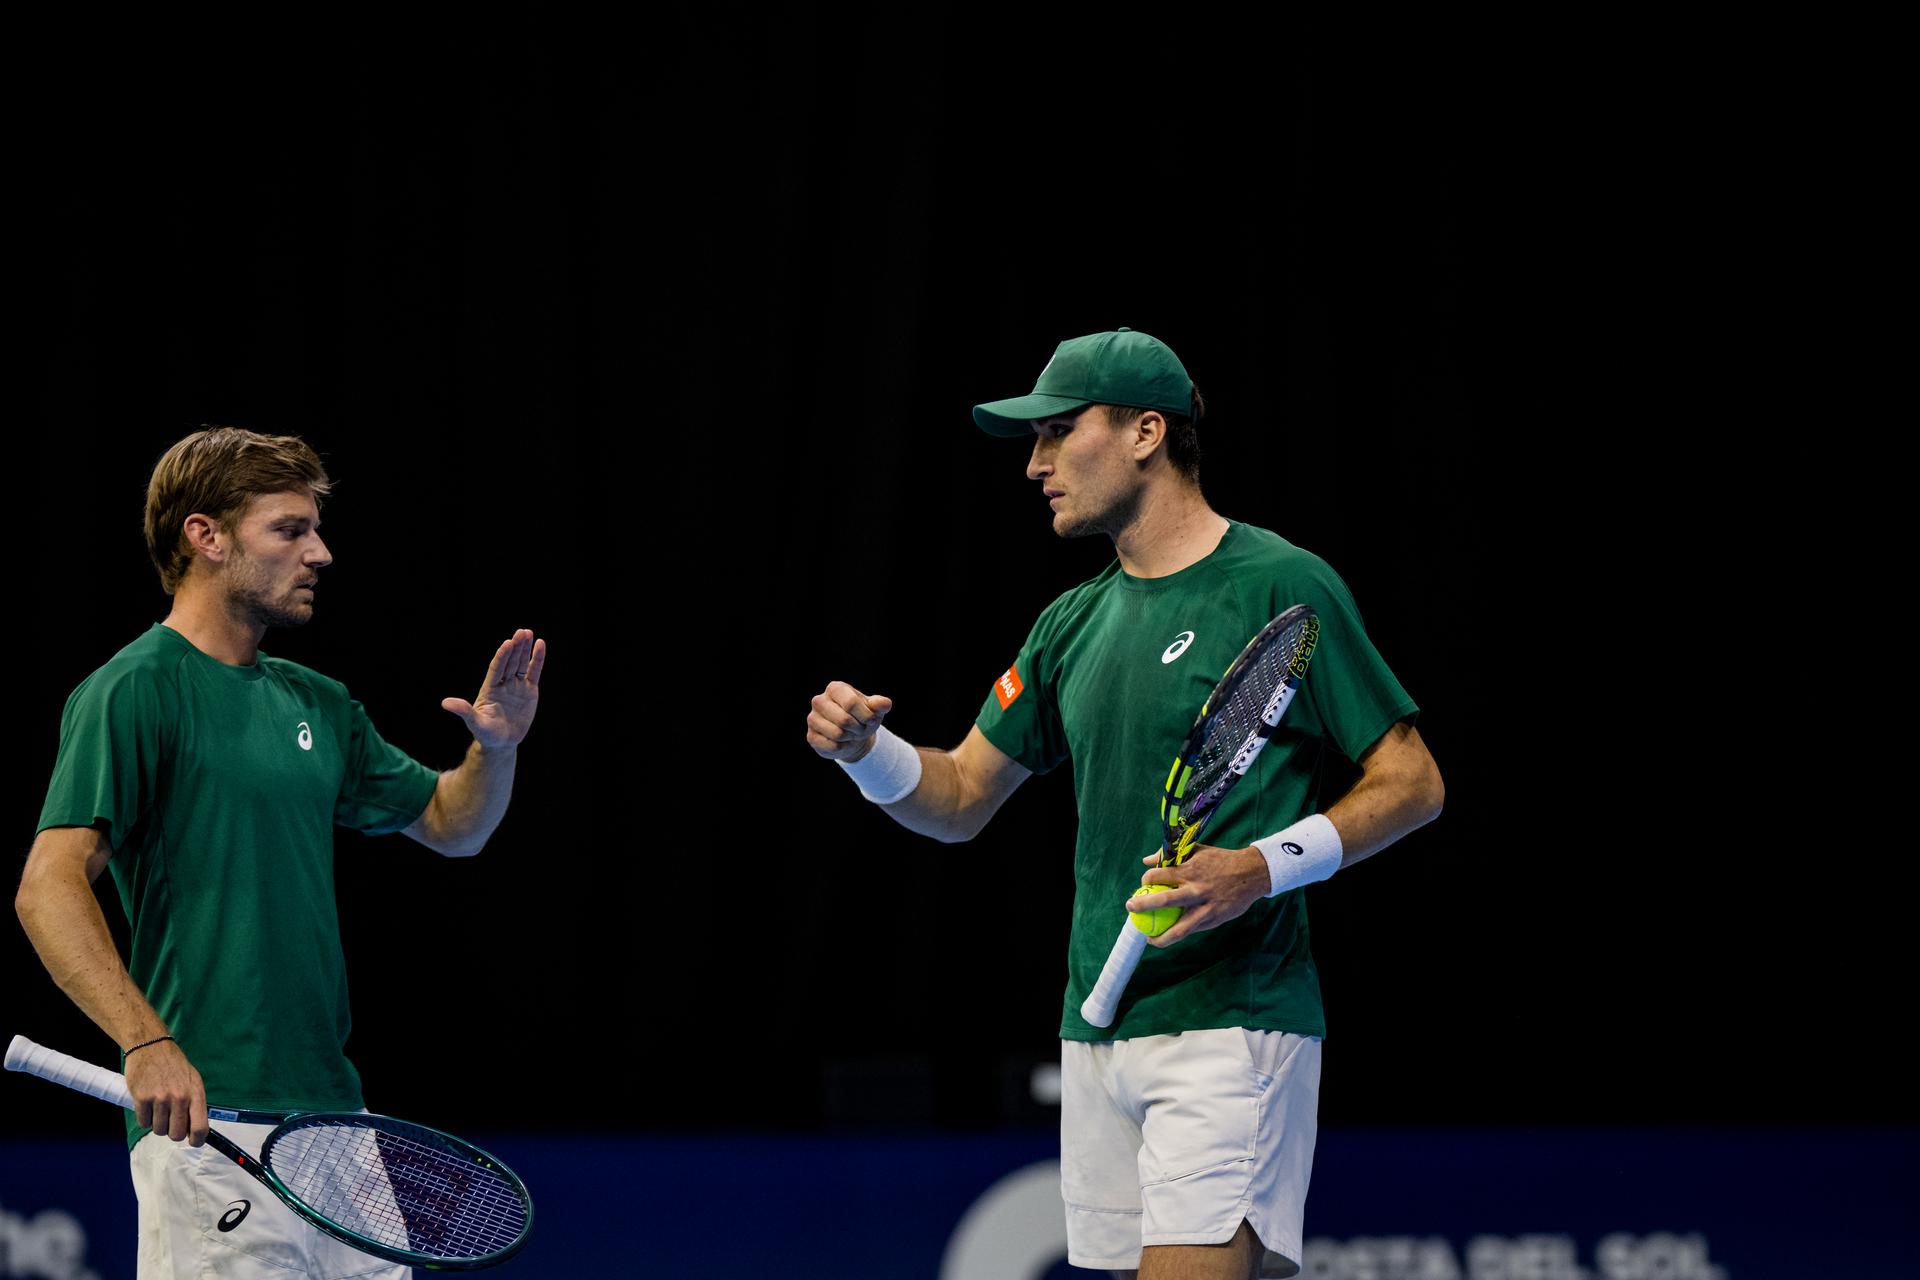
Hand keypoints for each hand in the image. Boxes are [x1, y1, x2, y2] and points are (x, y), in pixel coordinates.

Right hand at [126, 1039, 208, 1145]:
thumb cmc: (174, 1065)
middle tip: (169, 1120)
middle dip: (172, 1132)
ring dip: (157, 1124)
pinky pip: (143, 1123)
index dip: (196, 1141)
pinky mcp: (142, 1098)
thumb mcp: (193, 1081)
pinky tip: (147, 1104)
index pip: (200, 1127)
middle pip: (176, 1134)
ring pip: (158, 1131)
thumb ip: (195, 1104)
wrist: (151, 1047)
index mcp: (196, 1093)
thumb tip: (195, 1131)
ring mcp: (160, 1098)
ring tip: (158, 1108)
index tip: (192, 1142)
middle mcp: (180, 1097)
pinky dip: (144, 1118)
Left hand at [443, 630, 545, 749]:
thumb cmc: (486, 733)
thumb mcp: (475, 722)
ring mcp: (516, 685)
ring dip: (525, 649)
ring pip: (521, 663)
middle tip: (522, 632)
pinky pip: (534, 672)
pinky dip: (537, 659)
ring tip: (529, 633)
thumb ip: (464, 711)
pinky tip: (540, 645)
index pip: (496, 668)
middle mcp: (503, 683)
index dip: (502, 656)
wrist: (502, 742)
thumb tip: (445, 703)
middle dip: (515, 647)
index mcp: (489, 688)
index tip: (507, 643)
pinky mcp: (529, 690)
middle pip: (510, 662)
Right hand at [807, 682, 892, 761]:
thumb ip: (880, 705)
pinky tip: (842, 742)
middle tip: (860, 728)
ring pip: (837, 734)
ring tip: (851, 734)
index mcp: (835, 688)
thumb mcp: (874, 710)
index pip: (851, 703)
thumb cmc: (863, 717)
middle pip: (844, 720)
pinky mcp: (811, 737)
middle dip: (858, 728)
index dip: (866, 716)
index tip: (871, 719)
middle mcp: (819, 701)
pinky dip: (843, 748)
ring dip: (851, 738)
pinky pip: (832, 746)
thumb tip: (886, 704)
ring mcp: (812, 719)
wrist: (852, 735)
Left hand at [1124, 842, 1268, 946]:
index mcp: (1190, 870)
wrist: (1252, 873)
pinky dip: (1180, 933)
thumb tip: (1147, 861)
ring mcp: (1206, 908)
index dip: (1147, 879)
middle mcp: (1196, 890)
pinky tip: (1170, 936)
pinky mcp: (1214, 919)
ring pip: (1179, 928)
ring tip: (1149, 939)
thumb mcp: (1197, 851)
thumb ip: (1171, 855)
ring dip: (1161, 937)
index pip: (1159, 875)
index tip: (1143, 882)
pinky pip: (1193, 930)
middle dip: (1143, 906)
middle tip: (1130, 909)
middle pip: (1164, 901)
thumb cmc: (1220, 861)